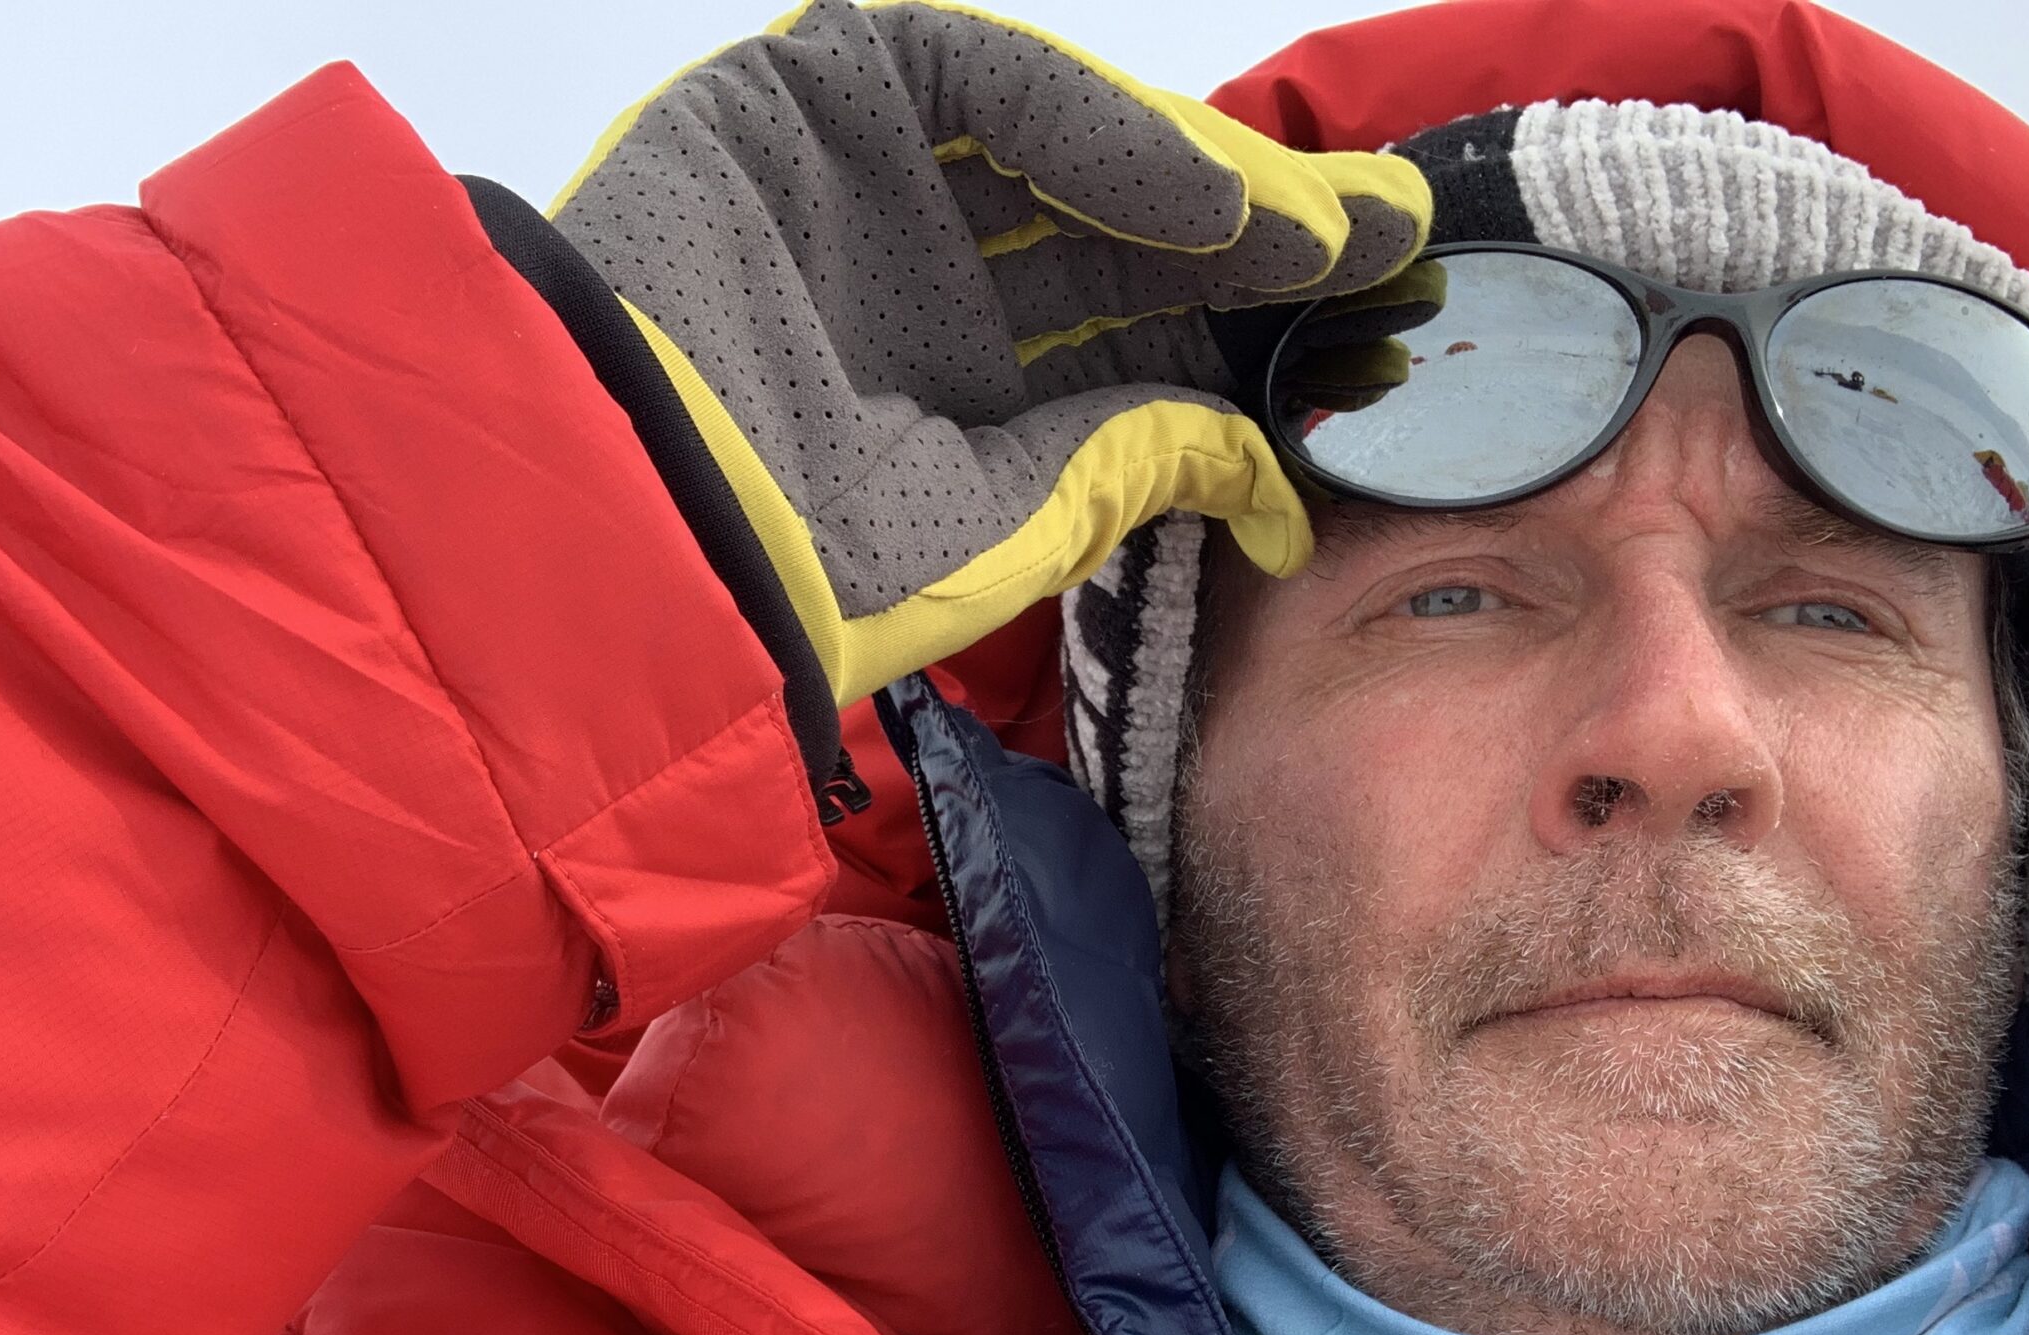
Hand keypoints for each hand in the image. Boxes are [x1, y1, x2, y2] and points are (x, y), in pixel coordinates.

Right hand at [552, 0, 1430, 703]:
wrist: (634, 527)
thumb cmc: (801, 563)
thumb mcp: (1009, 522)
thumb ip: (1136, 466)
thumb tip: (1275, 477)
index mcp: (955, 386)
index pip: (1133, 327)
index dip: (1252, 321)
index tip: (1377, 334)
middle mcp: (919, 277)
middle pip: (1122, 229)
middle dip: (1260, 238)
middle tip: (1394, 247)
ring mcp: (865, 179)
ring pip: (1068, 146)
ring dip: (1203, 179)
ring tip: (1324, 228)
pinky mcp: (807, 97)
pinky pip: (977, 78)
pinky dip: (1095, 126)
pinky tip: (1204, 196)